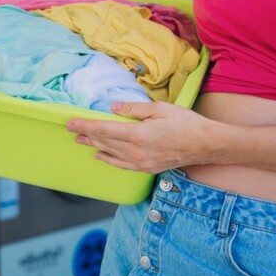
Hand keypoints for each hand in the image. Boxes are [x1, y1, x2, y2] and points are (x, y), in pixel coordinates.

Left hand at [66, 101, 216, 173]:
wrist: (205, 145)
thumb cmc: (185, 123)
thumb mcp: (159, 109)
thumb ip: (133, 108)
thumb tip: (112, 107)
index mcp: (138, 134)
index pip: (104, 129)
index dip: (85, 126)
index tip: (70, 123)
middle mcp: (136, 152)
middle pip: (104, 142)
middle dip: (86, 135)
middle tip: (71, 130)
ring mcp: (141, 162)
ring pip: (111, 153)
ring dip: (94, 146)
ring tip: (80, 140)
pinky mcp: (147, 168)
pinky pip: (121, 165)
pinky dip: (108, 159)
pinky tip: (100, 155)